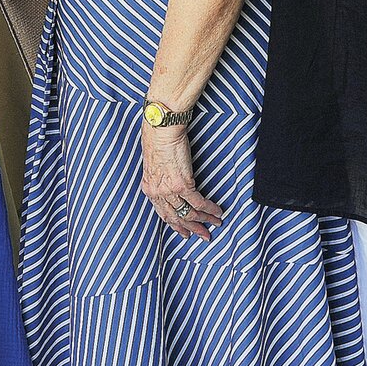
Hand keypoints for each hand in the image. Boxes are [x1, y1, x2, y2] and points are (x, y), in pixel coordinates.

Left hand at [139, 122, 223, 241]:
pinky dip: (210, 209)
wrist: (161, 130)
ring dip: (205, 221)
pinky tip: (217, 212)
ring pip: (189, 213)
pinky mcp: (183, 184)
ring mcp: (169, 190)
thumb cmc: (157, 140)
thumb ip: (159, 179)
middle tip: (203, 236)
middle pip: (176, 217)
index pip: (162, 213)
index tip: (184, 232)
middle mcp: (157, 192)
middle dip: (192, 229)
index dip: (175, 224)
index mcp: (149, 188)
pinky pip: (199, 203)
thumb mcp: (153, 165)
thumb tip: (169, 184)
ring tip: (215, 224)